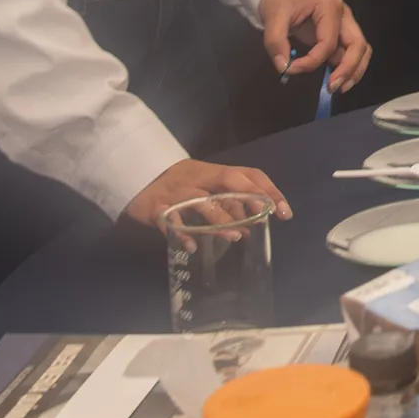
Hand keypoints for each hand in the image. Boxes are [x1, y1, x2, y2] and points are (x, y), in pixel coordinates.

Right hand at [126, 157, 290, 230]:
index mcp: (213, 171)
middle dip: (249, 198)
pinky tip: (193, 246)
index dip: (268, 190)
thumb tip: (252, 224)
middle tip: (262, 219)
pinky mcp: (157, 207)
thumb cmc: (177, 183)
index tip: (284, 211)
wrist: (134, 173)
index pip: (248, 174)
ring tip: (236, 237)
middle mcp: (198, 178)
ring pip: (202, 202)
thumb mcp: (203, 184)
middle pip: (228, 181)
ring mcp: (177, 192)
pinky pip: (171, 221)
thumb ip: (226, 201)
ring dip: (221, 219)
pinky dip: (183, 234)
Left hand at [258, 0, 370, 95]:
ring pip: (361, 50)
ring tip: (339, 88)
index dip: (312, 61)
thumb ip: (276, 42)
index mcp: (329, 8)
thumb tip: (283, 67)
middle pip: (358, 45)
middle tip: (331, 88)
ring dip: (354, 70)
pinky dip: (350, 67)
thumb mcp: (273, 17)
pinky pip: (354, 51)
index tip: (291, 69)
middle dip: (347, 69)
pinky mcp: (343, 33)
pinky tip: (338, 79)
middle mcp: (345, 16)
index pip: (328, 42)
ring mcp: (347, 24)